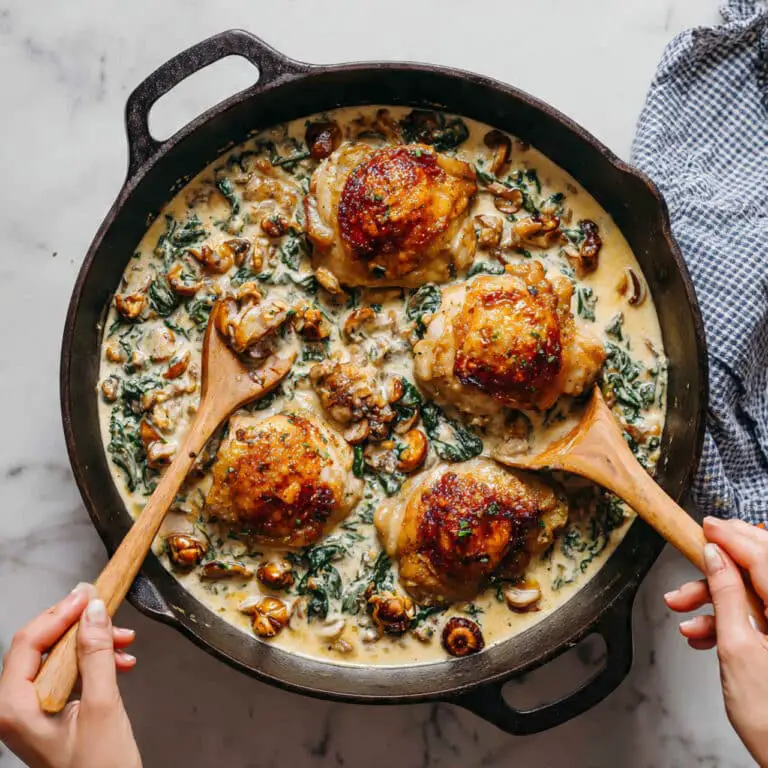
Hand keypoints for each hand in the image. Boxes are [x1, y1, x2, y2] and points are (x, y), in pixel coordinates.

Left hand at [0, 584, 141, 767]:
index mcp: (14, 707)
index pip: (28, 642)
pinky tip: (121, 662)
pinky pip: (68, 674)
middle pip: (42, 647)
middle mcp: (16, 708)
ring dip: (92, 644)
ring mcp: (32, 712)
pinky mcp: (51, 714)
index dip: (59, 613)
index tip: (88, 594)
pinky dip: (94, 663)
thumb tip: (94, 610)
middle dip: (80, 627)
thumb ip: (96, 653)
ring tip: (124, 640)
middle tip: (107, 608)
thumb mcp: (102, 705)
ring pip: (58, 658)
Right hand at [665, 517, 767, 765]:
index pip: (762, 555)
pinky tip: (702, 632)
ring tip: (683, 610)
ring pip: (752, 592)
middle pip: (760, 567)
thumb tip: (714, 556)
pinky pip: (756, 614)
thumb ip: (726, 595)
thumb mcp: (737, 648)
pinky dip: (727, 618)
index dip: (731, 536)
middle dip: (719, 565)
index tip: (706, 525)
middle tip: (693, 557)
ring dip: (714, 598)